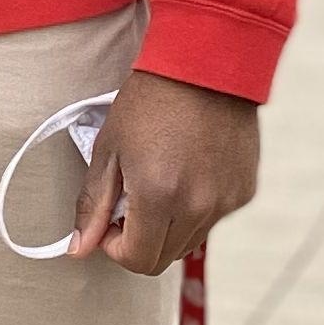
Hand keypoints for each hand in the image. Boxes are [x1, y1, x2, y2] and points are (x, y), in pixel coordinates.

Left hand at [66, 69, 260, 275]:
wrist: (205, 64)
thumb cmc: (150, 101)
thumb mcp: (110, 150)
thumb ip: (94, 205)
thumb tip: (78, 248)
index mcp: (159, 197)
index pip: (138, 260)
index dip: (116, 248)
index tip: (110, 223)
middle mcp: (198, 206)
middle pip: (165, 258)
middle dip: (140, 241)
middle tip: (130, 204)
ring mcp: (226, 201)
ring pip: (190, 241)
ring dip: (168, 227)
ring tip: (160, 183)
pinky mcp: (245, 190)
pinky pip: (214, 218)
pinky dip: (196, 209)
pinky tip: (188, 171)